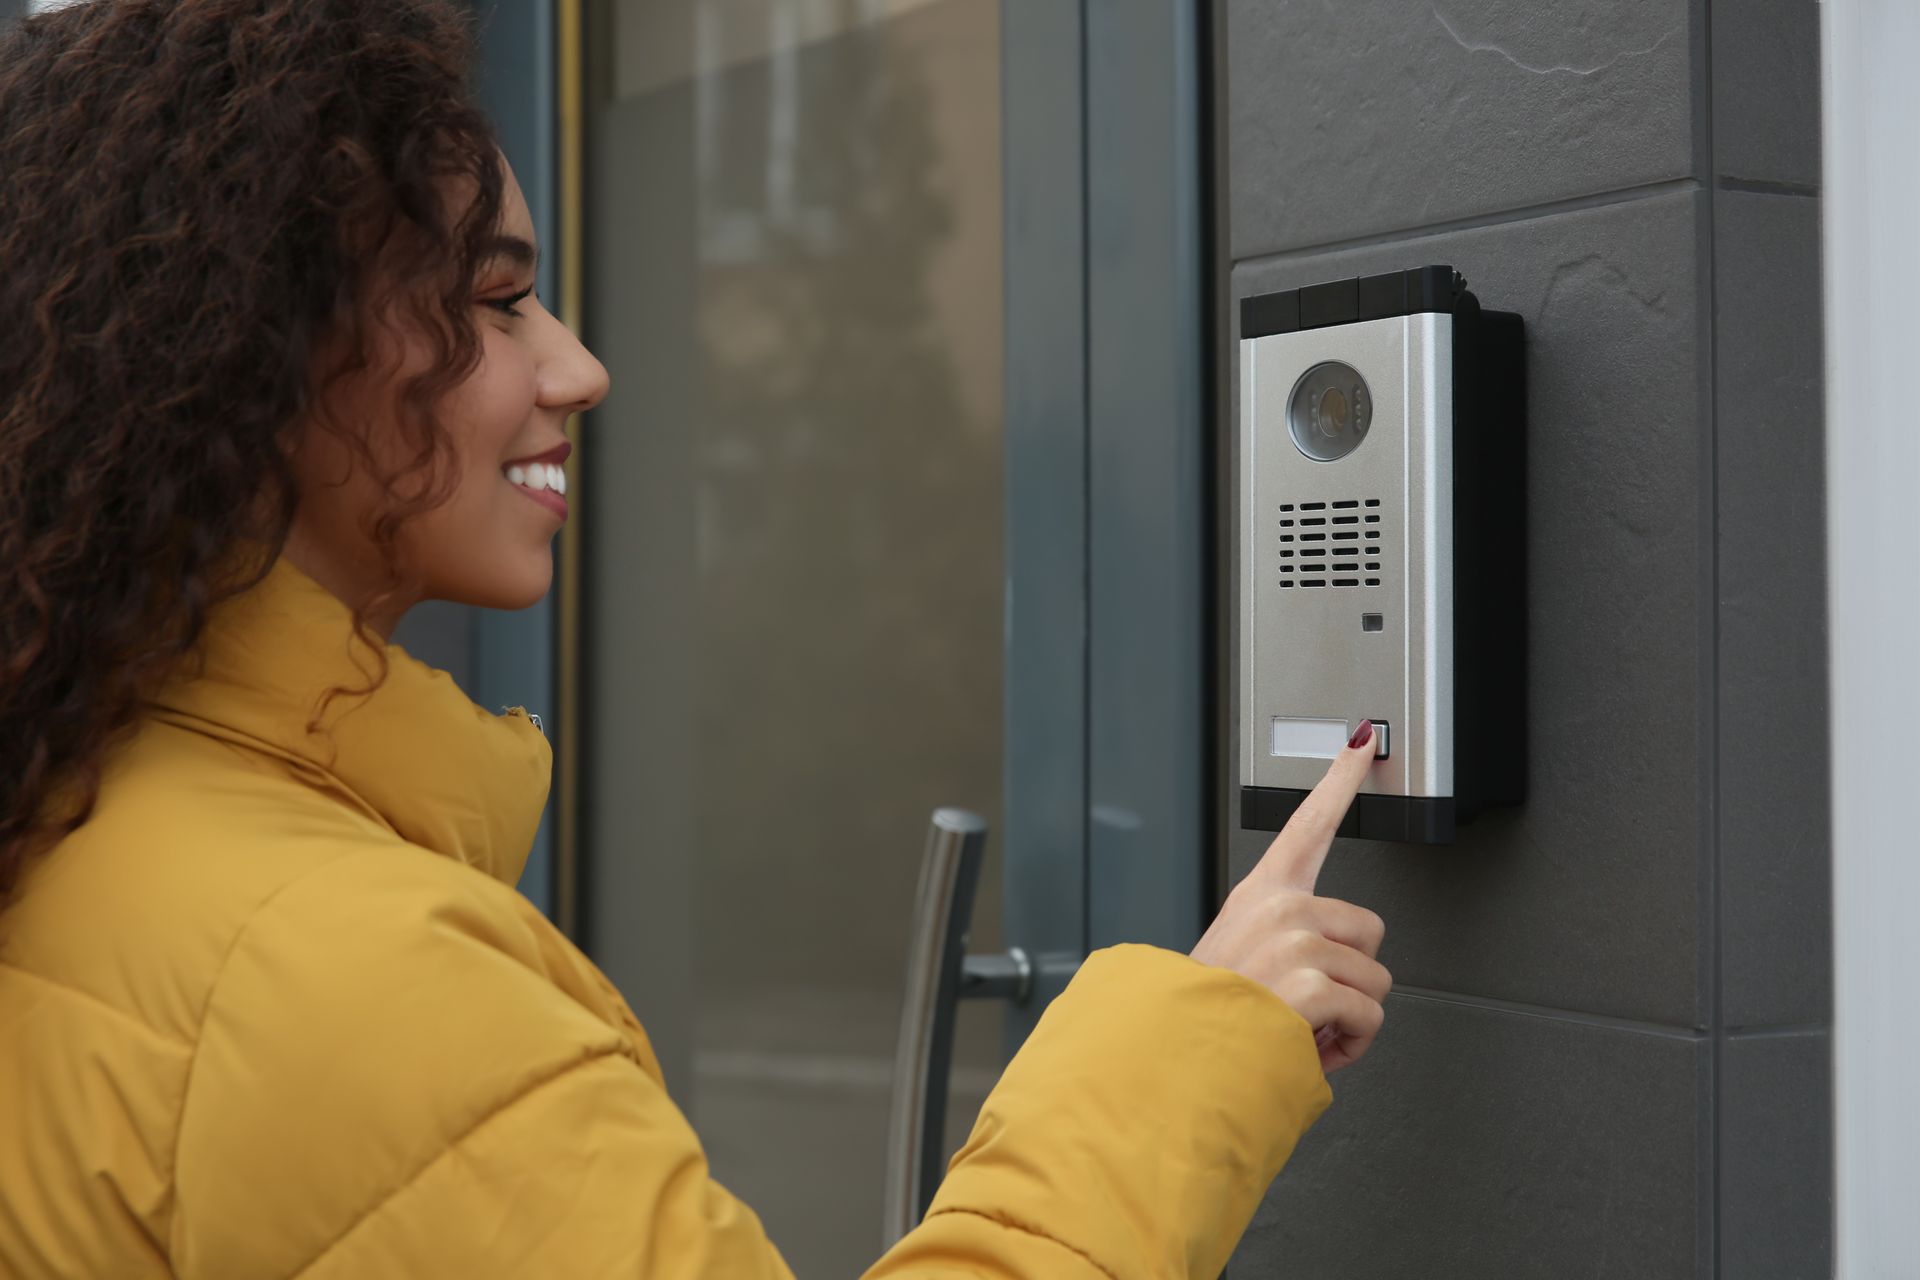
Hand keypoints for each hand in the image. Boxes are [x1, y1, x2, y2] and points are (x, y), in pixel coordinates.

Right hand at [1190, 721, 1390, 1073]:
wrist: (1174, 1060)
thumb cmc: (1206, 1018)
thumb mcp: (1236, 960)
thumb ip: (1283, 944)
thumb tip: (1326, 970)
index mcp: (1260, 895)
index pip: (1307, 824)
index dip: (1340, 779)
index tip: (1362, 738)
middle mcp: (1280, 907)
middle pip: (1370, 930)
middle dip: (1352, 976)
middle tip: (1306, 1003)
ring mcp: (1296, 939)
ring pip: (1375, 980)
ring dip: (1349, 1017)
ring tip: (1300, 1027)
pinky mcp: (1312, 978)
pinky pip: (1368, 1017)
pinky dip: (1349, 1045)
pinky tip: (1310, 1044)